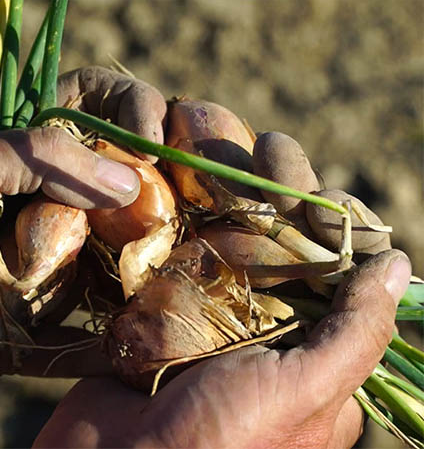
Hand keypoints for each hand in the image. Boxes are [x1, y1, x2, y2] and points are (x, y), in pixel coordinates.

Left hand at [0, 67, 165, 422]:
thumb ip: (40, 157)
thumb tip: (128, 181)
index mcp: (13, 154)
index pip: (86, 105)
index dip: (128, 107)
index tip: (154, 139)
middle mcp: (35, 204)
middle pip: (114, 184)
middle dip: (150, 193)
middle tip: (175, 213)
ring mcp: (41, 263)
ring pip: (110, 255)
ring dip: (139, 263)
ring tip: (165, 271)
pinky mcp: (37, 321)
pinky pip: (88, 326)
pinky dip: (114, 333)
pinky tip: (148, 333)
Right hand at [33, 116, 408, 446]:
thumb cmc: (218, 440)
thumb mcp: (303, 393)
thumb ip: (355, 335)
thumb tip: (398, 267)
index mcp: (315, 360)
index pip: (344, 278)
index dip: (339, 228)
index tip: (323, 195)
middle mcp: (268, 333)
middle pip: (288, 249)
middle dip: (286, 193)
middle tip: (270, 149)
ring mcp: (214, 316)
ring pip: (237, 241)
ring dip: (240, 191)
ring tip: (240, 146)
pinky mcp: (168, 305)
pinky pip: (187, 250)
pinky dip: (193, 212)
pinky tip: (195, 173)